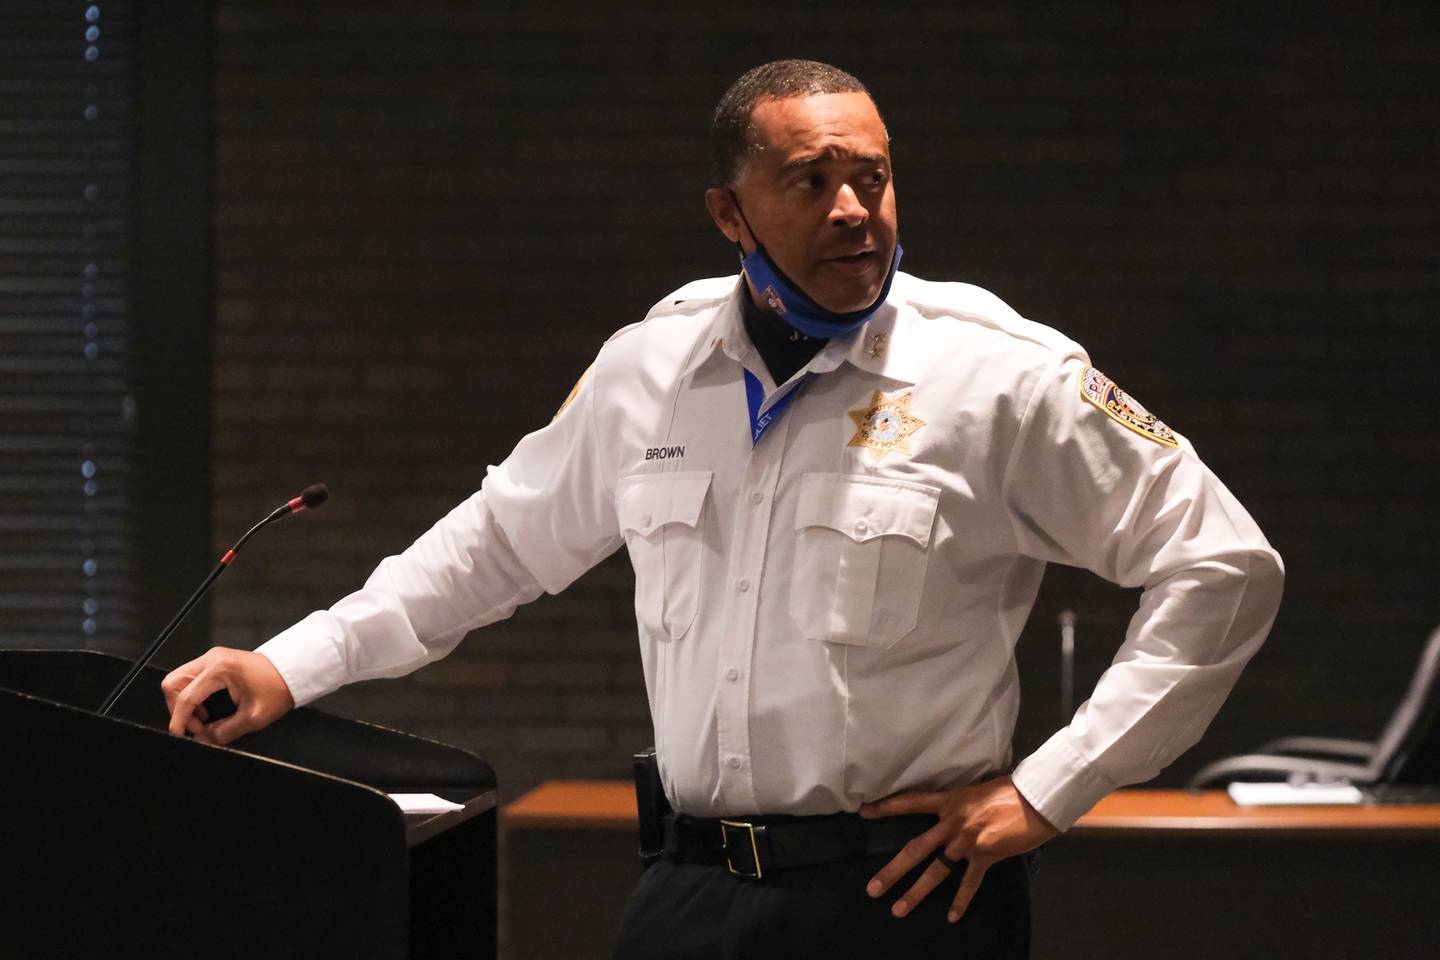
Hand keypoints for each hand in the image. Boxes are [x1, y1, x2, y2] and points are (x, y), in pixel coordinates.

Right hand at [161, 647, 294, 744]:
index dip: (179, 720)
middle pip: (173, 683)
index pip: (185, 697)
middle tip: (196, 726)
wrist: (292, 670)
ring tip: (205, 719)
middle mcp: (212, 659)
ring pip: (179, 680)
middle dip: (178, 708)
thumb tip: (205, 739)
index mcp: (219, 669)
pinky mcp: (215, 662)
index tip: (180, 734)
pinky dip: (193, 696)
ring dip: (185, 702)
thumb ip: (225, 731)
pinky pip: (192, 679)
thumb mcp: (254, 717)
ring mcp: (212, 658)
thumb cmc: (278, 686)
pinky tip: (208, 709)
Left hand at [860, 775, 1056, 922]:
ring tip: (899, 909)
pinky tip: (952, 917)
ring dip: (916, 892)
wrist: (1036, 799)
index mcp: (949, 800)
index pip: (910, 802)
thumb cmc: (1009, 789)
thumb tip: (950, 808)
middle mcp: (952, 822)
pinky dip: (961, 901)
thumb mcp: (975, 789)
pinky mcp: (986, 856)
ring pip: (936, 871)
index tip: (863, 812)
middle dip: (893, 871)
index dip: (886, 807)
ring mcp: (967, 841)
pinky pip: (969, 883)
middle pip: (915, 849)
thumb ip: (958, 802)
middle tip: (873, 889)